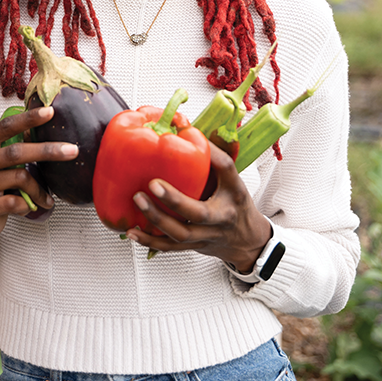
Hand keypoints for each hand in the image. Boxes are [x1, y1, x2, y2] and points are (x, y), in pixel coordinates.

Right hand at [0, 107, 77, 249]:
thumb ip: (16, 144)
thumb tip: (47, 125)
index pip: (5, 126)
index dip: (28, 119)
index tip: (51, 112)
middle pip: (15, 152)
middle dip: (47, 150)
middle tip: (73, 150)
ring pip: (19, 178)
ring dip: (40, 189)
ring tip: (48, 197)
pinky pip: (14, 202)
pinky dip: (28, 204)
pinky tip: (32, 207)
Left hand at [125, 142, 271, 272]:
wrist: (248, 241)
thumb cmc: (235, 205)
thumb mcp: (233, 181)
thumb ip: (213, 161)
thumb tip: (187, 132)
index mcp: (233, 194)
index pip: (226, 171)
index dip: (211, 157)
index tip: (189, 139)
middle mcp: (221, 217)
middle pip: (198, 213)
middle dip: (174, 200)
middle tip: (153, 184)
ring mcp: (207, 236)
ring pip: (181, 234)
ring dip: (156, 219)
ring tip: (138, 201)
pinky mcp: (194, 247)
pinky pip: (170, 248)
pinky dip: (150, 241)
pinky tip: (133, 232)